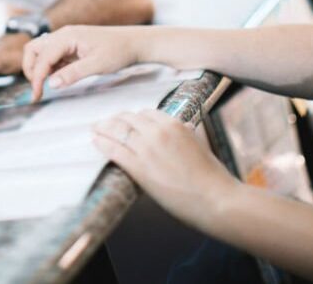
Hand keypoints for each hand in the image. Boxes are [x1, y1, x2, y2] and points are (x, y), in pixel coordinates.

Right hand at [22, 25, 143, 102]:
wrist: (134, 43)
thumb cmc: (119, 51)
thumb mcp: (97, 65)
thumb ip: (73, 74)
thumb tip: (51, 84)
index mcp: (68, 36)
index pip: (42, 57)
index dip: (36, 77)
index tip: (36, 95)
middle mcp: (63, 35)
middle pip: (33, 49)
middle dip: (31, 69)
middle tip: (37, 89)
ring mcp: (66, 40)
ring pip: (40, 52)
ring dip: (39, 68)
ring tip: (46, 86)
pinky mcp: (70, 46)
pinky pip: (52, 56)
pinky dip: (49, 68)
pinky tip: (58, 78)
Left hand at [93, 109, 236, 227]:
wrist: (217, 199)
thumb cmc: (212, 177)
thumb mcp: (199, 146)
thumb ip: (184, 136)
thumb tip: (180, 132)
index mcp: (175, 124)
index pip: (146, 113)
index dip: (134, 117)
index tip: (127, 120)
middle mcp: (158, 131)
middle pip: (128, 119)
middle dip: (115, 120)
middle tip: (105, 123)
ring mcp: (147, 149)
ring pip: (118, 130)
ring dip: (104, 128)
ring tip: (95, 129)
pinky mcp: (139, 167)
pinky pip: (115, 150)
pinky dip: (102, 143)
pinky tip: (95, 141)